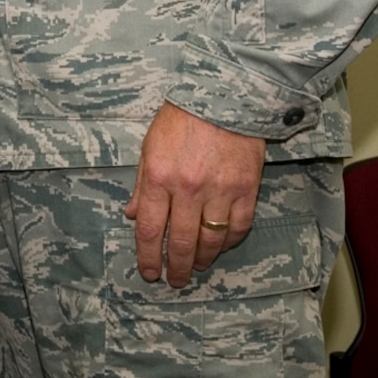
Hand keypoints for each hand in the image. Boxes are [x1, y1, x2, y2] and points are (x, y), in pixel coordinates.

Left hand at [123, 101, 265, 286]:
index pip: (148, 229)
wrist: (223, 97)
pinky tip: (220, 246)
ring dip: (202, 259)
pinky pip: (238, 227)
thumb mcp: (149, 147)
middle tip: (174, 280)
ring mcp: (219, 190)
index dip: (147, 257)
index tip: (149, 273)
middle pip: (180, 242)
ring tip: (196, 266)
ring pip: (210, 241)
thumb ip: (141, 185)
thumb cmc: (180, 120)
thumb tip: (131, 216)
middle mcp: (187, 188)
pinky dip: (229, 242)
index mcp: (158, 177)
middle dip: (175, 267)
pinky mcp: (246, 189)